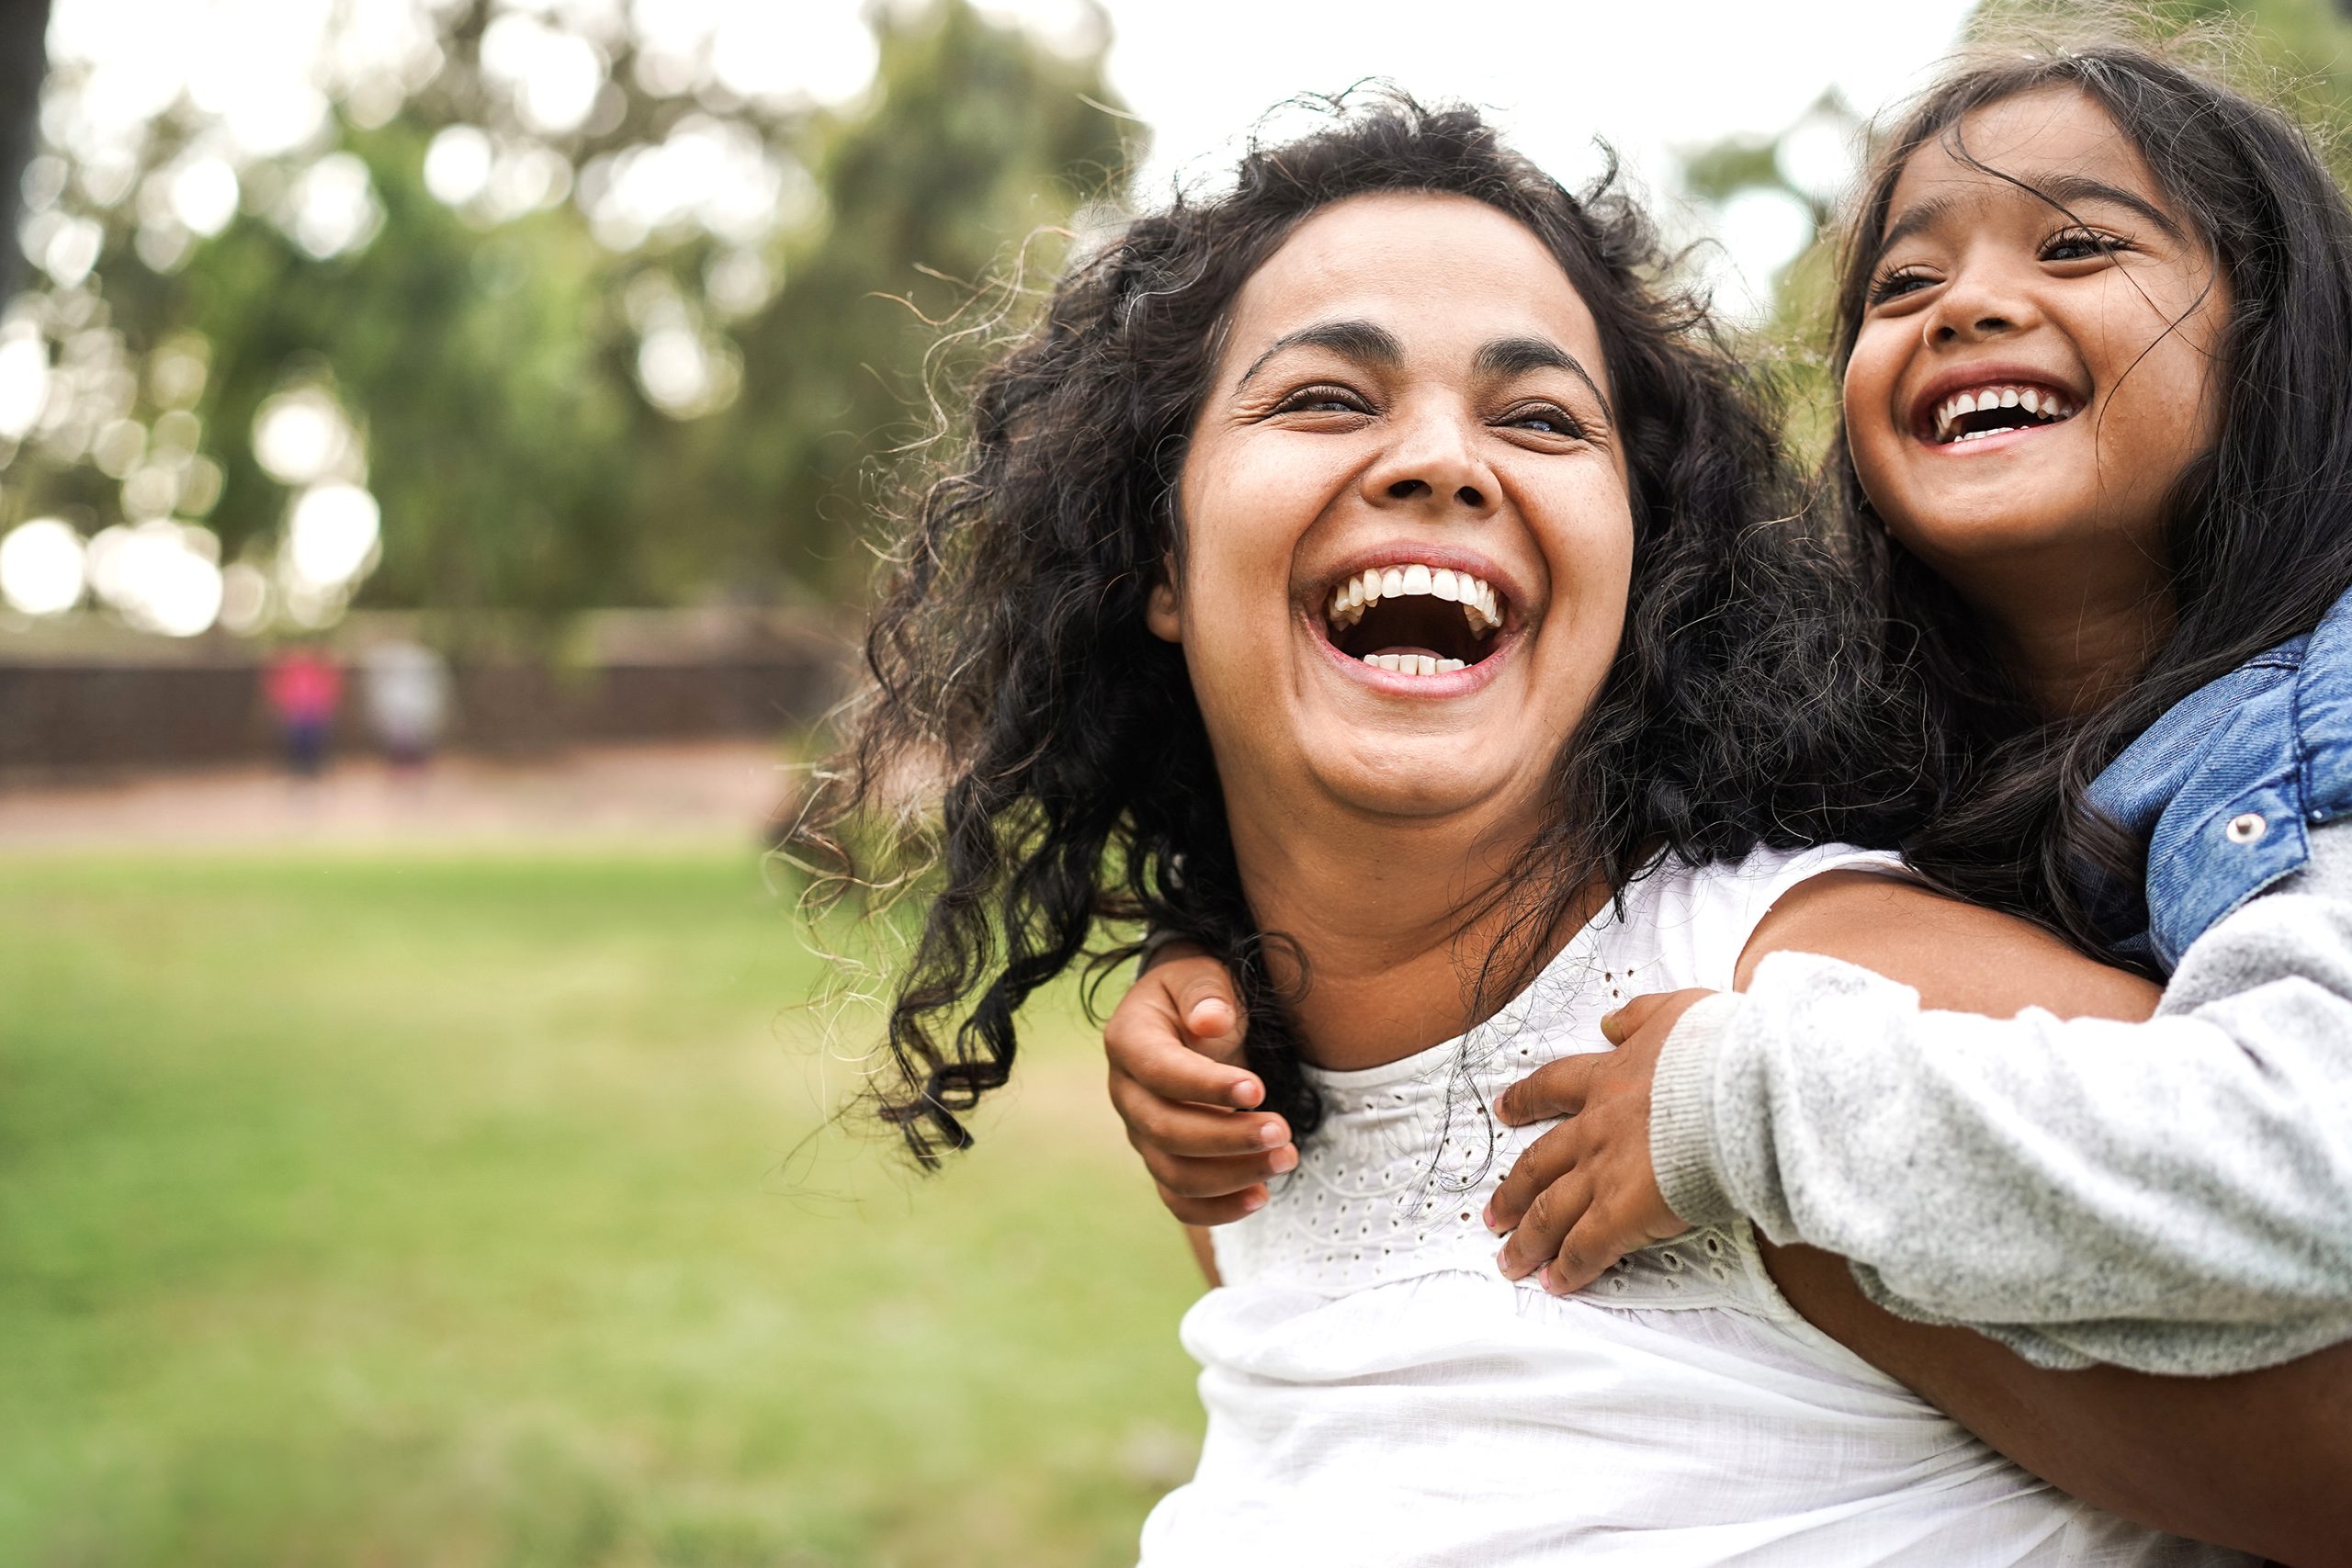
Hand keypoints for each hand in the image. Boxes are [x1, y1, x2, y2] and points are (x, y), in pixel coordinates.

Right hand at [1105, 948, 1294, 1224]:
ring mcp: (1141, 1133)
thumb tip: (1210, 1021)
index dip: (1206, 1086)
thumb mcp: (1201, 975)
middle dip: (1227, 1138)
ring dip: (1232, 1175)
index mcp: (1128, 1041)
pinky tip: (1261, 1196)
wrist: (1190, 1018)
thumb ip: (1206, 993)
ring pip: (1174, 1173)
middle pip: (1165, 1131)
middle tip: (1283, 1132)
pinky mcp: (1163, 1160)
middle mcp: (1126, 1093)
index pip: (1159, 1072)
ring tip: (1287, 1159)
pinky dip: (1218, 1209)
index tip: (1258, 1089)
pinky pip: (1180, 1200)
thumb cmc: (1199, 994)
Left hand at [1485, 988, 1714, 1292]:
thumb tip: (1612, 1021)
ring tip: (1511, 1261)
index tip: (1505, 1110)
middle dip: (1512, 1192)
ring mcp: (1603, 1173)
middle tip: (1492, 1213)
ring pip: (1549, 1212)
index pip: (1553, 1088)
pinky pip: (1585, 1248)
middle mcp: (1595, 1129)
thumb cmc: (1718, 1050)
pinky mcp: (1622, 1213)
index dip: (1525, 1101)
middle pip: (1537, 1164)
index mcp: (1608, 1079)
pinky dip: (1568, 1269)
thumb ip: (1639, 1017)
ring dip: (1527, 1240)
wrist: (1737, 1088)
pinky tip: (1556, 1283)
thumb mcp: (1675, 1012)